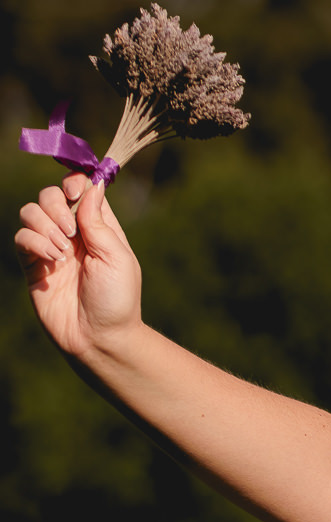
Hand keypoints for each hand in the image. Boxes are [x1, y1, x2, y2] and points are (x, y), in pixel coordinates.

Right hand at [14, 174, 141, 361]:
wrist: (99, 338)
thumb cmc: (117, 300)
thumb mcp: (116, 257)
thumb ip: (99, 221)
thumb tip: (90, 185)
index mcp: (98, 228)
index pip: (80, 190)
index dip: (74, 183)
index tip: (74, 193)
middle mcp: (73, 234)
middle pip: (50, 195)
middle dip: (55, 205)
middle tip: (69, 234)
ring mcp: (51, 248)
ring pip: (31, 212)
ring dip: (44, 226)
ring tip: (61, 253)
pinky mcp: (33, 265)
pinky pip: (22, 237)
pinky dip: (34, 242)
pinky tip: (52, 261)